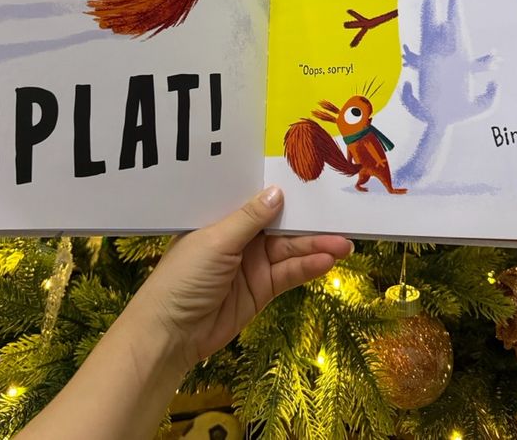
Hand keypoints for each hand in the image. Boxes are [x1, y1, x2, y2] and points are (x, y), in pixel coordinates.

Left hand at [136, 187, 351, 372]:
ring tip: (344, 244)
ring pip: (290, 250)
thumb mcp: (216, 241)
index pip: (259, 201)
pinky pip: (289, 274)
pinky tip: (328, 261)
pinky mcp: (262, 289)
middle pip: (281, 226)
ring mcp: (253, 264)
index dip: (285, 192)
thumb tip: (277, 191)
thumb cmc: (184, 277)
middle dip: (309, 224)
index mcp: (224, 219)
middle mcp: (241, 239)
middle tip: (342, 218)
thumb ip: (249, 219)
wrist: (171, 334)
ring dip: (316, 247)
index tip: (314, 181)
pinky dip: (308, 267)